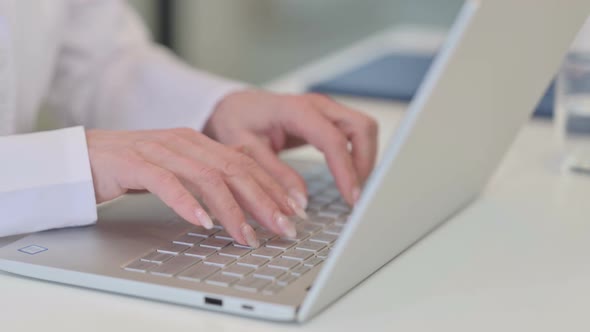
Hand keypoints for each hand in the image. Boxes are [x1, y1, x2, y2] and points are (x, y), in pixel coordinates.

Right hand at [86, 128, 307, 247]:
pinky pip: (166, 183)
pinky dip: (187, 203)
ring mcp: (159, 150)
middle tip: (284, 228)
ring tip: (249, 235)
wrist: (82, 156)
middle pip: (234, 170)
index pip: (245, 164)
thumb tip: (245, 186)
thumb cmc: (133, 166)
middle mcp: (184, 142)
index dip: (272, 188)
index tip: (293, 212)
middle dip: (264, 201)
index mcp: (199, 142)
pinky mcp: (133, 163)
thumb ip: (209, 171)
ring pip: (207, 178)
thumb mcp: (179, 166)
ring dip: (232, 210)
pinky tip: (202, 223)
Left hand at [204, 90, 378, 206]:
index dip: (346, 170)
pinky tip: (348, 176)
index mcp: (295, 109)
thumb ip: (274, 175)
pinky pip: (355, 134)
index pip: (333, 139)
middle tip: (355, 195)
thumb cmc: (236, 121)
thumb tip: (301, 202)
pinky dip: (358, 155)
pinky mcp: (328, 119)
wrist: (234, 106)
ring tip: (353, 189)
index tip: (351, 198)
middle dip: (365, 163)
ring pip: (364, 129)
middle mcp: (317, 105)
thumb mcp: (247, 150)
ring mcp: (325, 109)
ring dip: (365, 159)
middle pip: (361, 127)